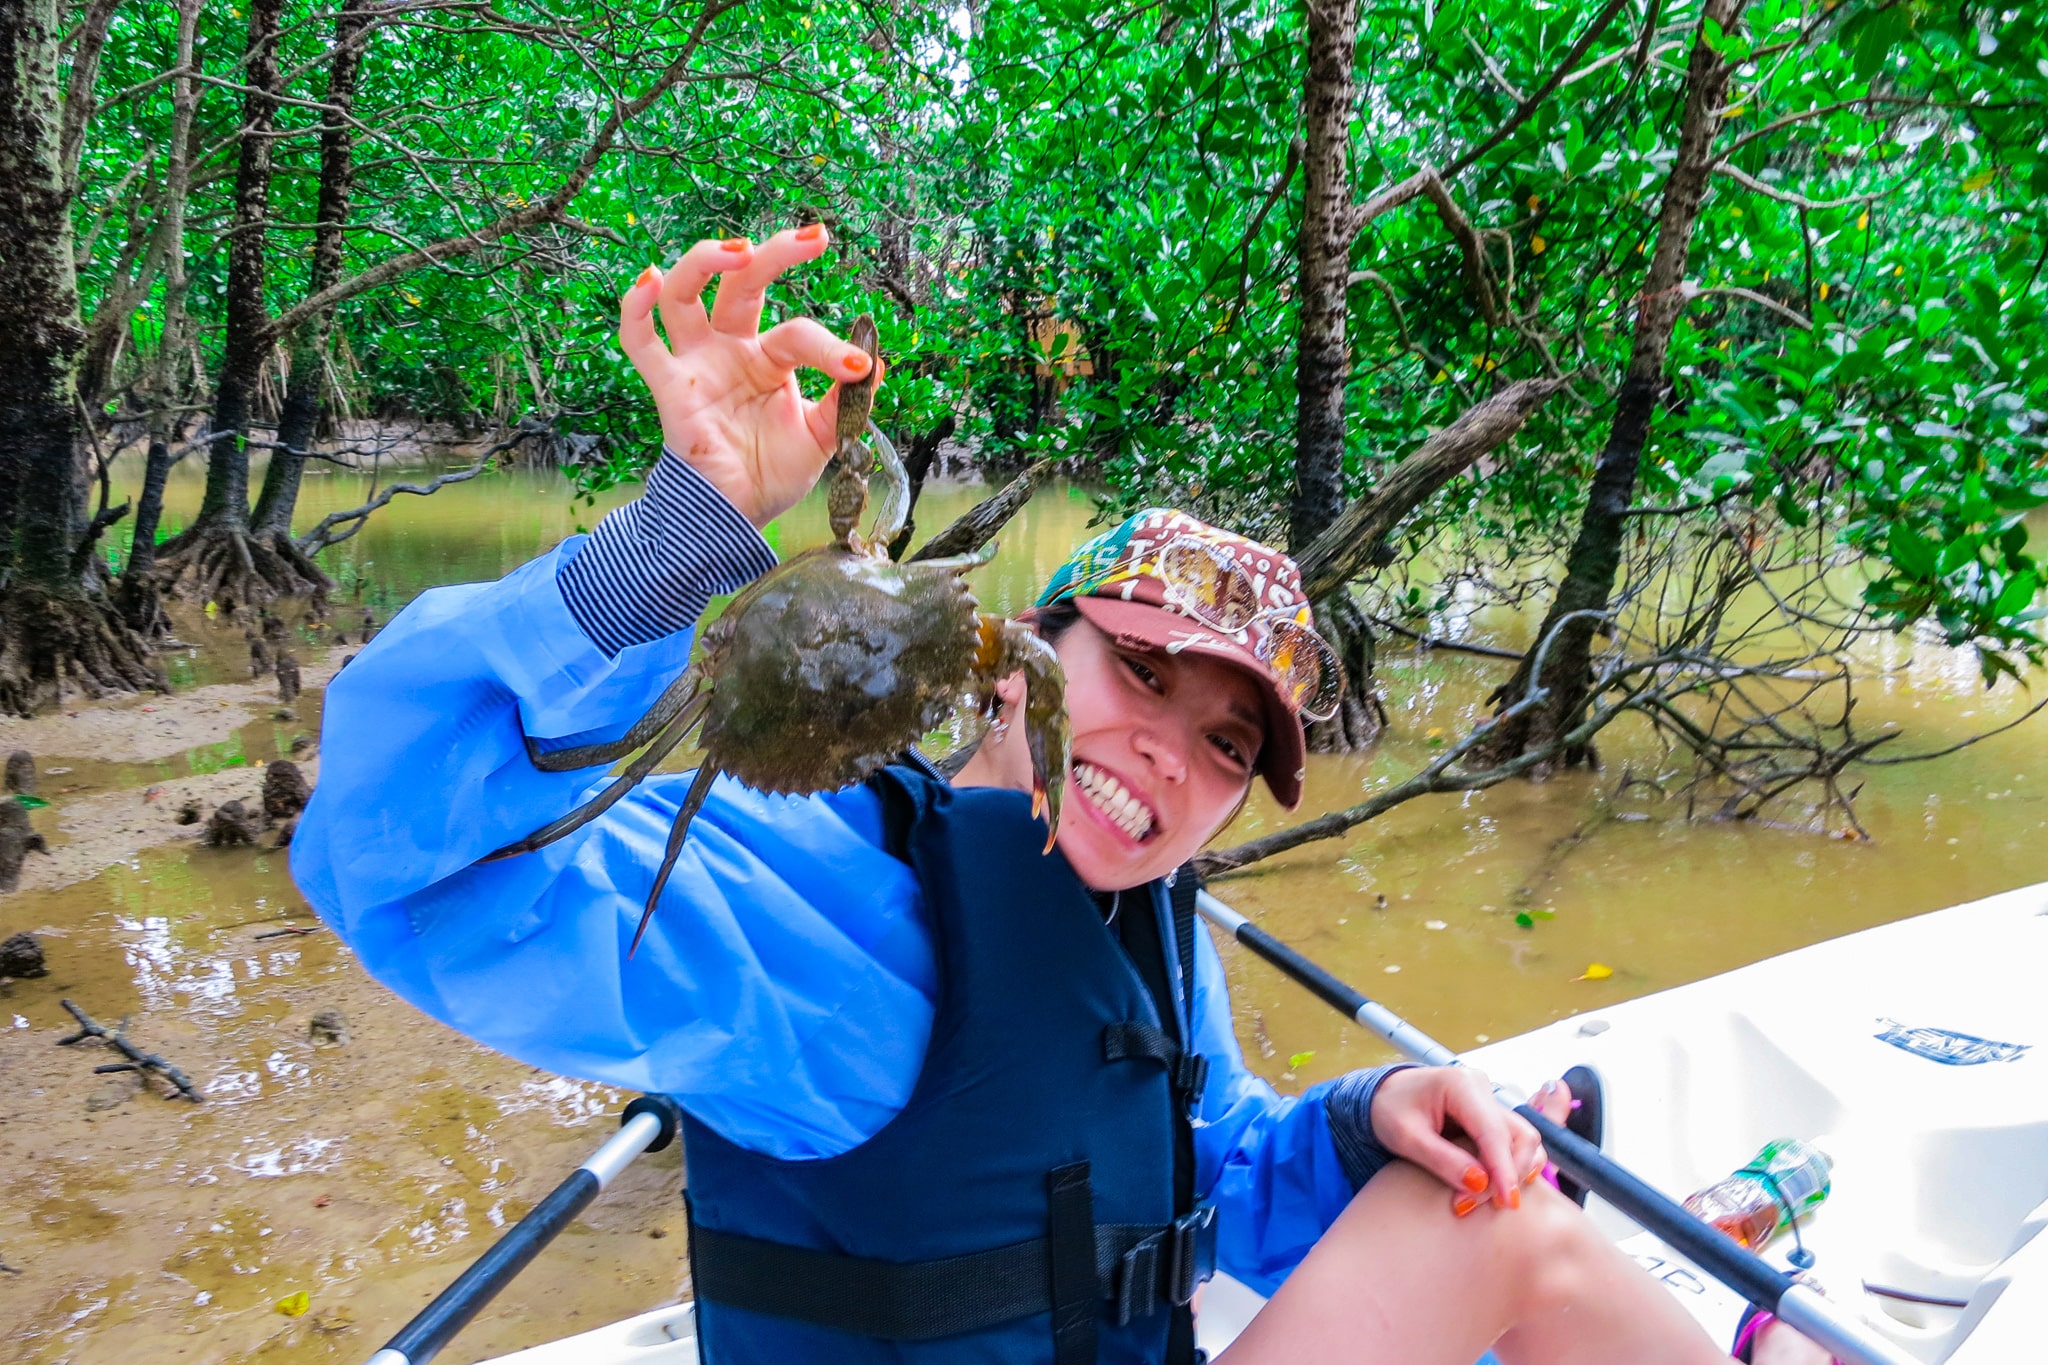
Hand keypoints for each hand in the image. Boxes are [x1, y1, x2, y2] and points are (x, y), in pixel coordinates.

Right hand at [617, 225, 881, 526]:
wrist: (736, 518)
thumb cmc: (772, 474)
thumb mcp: (822, 435)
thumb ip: (844, 400)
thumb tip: (873, 362)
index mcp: (768, 358)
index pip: (798, 333)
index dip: (829, 347)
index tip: (856, 367)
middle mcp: (730, 350)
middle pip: (742, 284)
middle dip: (775, 254)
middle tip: (812, 237)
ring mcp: (698, 364)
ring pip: (687, 295)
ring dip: (705, 262)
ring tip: (739, 250)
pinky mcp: (670, 388)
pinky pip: (640, 342)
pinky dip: (637, 309)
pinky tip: (651, 280)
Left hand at [1368, 1066, 1549, 1215]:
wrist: (1383, 1096)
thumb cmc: (1389, 1111)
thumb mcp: (1405, 1137)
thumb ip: (1441, 1159)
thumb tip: (1480, 1183)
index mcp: (1460, 1084)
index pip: (1493, 1131)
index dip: (1503, 1169)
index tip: (1506, 1202)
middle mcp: (1482, 1087)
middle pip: (1519, 1136)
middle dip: (1508, 1174)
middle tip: (1479, 1205)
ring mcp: (1489, 1100)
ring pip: (1523, 1140)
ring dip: (1513, 1172)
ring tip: (1486, 1200)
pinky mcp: (1491, 1115)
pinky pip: (1514, 1142)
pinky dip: (1510, 1166)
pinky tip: (1495, 1186)